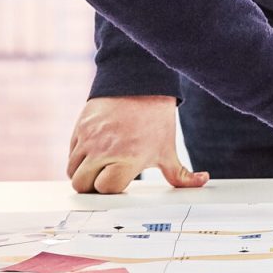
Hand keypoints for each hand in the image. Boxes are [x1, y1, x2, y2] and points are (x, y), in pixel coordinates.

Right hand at [67, 96, 209, 193]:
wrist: (139, 83)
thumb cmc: (155, 118)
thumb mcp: (167, 149)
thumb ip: (181, 174)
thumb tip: (202, 181)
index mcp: (128, 158)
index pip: (106, 188)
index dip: (111, 189)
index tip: (118, 183)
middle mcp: (105, 149)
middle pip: (82, 184)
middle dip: (92, 186)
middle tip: (104, 180)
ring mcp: (89, 138)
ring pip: (72, 170)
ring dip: (83, 173)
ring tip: (98, 167)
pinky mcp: (80, 127)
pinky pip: (70, 153)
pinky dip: (78, 157)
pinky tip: (93, 153)